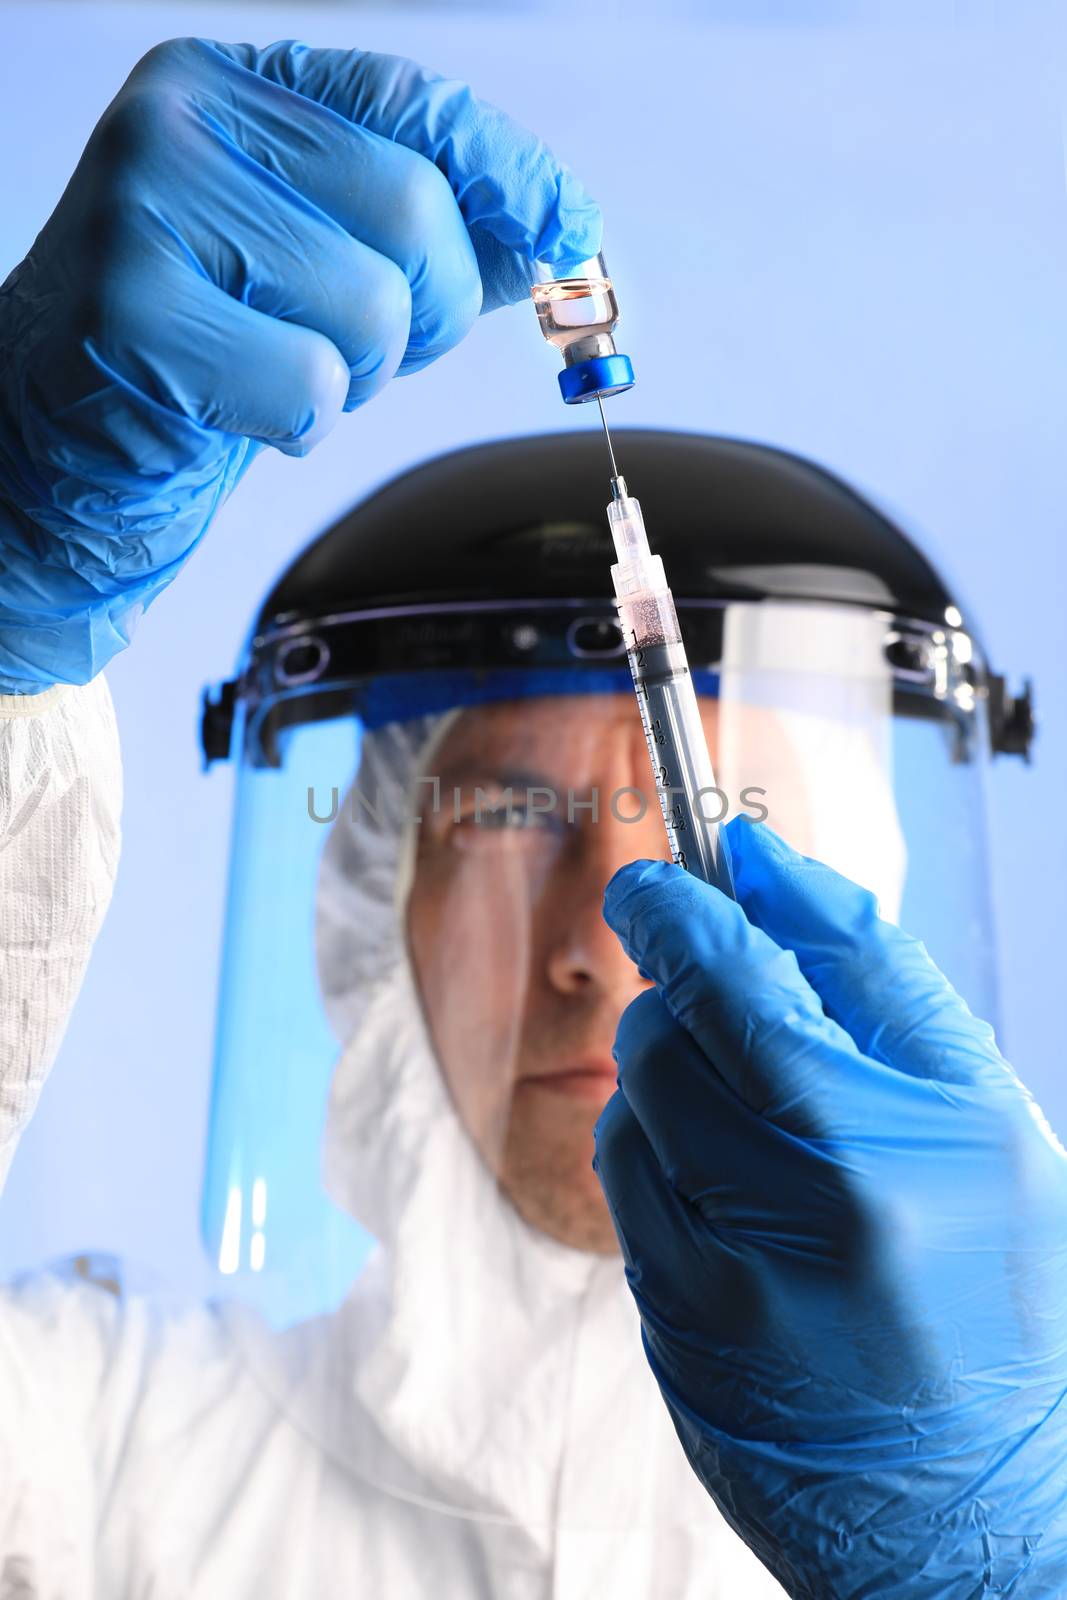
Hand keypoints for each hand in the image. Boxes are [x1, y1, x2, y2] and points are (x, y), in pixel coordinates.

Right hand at [0, 39, 598, 690]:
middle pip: (411, 207)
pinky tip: (235, 410)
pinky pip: (305, 384)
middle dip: (424, 310)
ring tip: (282, 376)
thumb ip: (432, 240)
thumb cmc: (195, 355)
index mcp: (235, 89)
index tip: (573, 230)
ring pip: (368, 302)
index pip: (415, 101)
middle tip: (371, 354)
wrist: (53, 444)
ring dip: (355, 377)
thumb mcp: (318, 272)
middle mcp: (183, 119)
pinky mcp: (129, 309)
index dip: (511, 174)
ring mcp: (144, 203)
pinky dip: (298, 423)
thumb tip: (562, 233)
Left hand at [594, 819, 1066, 1599]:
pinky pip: (625, 1189)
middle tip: (728, 1002)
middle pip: (670, 1034)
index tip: (660, 879)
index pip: (743, 979)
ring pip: (633, 1105)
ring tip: (751, 1114)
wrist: (973, 1504)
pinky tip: (728, 1185)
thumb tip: (757, 860)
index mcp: (888, 1145)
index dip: (683, 909)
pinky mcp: (670, 1327)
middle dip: (681, 992)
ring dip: (668, 1075)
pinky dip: (659, 1154)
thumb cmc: (998, 1296)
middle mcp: (794, 1213)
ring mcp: (717, 1280)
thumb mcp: (982, 1115)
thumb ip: (871, 969)